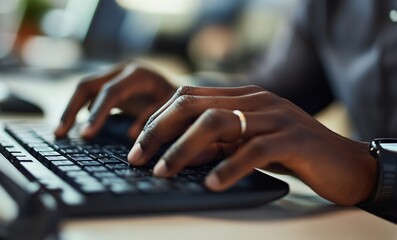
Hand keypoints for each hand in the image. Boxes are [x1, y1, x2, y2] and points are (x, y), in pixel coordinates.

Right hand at [54, 61, 175, 138]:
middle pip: (88, 85)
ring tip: (60, 133)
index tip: (85, 135)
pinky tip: (72, 127)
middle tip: (60, 134)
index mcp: (139, 75)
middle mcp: (122, 71)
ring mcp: (114, 76)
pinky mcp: (110, 84)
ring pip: (84, 89)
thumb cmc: (180, 102)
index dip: (97, 113)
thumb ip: (154, 119)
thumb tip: (131, 136)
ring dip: (70, 110)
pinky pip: (89, 96)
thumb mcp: (173, 110)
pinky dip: (79, 110)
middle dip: (71, 109)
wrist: (182, 89)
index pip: (111, 91)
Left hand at [127, 85, 376, 205]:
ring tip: (163, 172)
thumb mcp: (248, 142)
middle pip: (194, 105)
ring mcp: (275, 117)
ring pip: (218, 123)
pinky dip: (228, 167)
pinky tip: (211, 183)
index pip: (188, 97)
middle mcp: (256, 100)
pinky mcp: (294, 140)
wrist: (346, 162)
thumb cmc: (292, 153)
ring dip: (183, 149)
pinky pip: (254, 150)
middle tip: (138, 157)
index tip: (138, 143)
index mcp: (243, 96)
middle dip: (160, 131)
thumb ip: (220, 141)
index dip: (158, 118)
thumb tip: (180, 152)